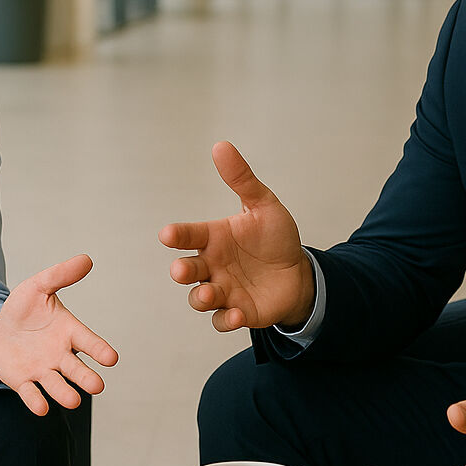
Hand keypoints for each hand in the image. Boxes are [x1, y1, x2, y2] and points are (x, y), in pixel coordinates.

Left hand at [0, 253, 118, 415]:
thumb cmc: (24, 310)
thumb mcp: (38, 287)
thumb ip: (60, 275)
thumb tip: (86, 259)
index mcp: (69, 332)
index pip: (88, 342)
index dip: (99, 350)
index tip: (111, 358)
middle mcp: (60, 355)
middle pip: (77, 369)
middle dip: (87, 378)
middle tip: (97, 386)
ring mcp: (43, 370)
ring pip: (57, 385)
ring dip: (65, 393)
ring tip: (74, 400)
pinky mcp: (24, 381)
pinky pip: (31, 393)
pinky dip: (36, 401)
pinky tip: (41, 408)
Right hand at [158, 141, 313, 330]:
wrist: (298, 272)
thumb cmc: (274, 238)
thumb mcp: (263, 205)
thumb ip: (242, 179)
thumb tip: (221, 146)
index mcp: (213, 238)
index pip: (188, 235)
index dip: (177, 235)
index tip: (168, 234)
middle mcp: (212, 265)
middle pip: (187, 269)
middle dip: (182, 271)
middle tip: (182, 270)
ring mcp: (222, 290)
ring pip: (200, 298)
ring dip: (201, 297)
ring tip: (211, 293)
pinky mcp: (236, 311)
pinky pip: (222, 320)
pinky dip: (225, 320)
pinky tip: (235, 314)